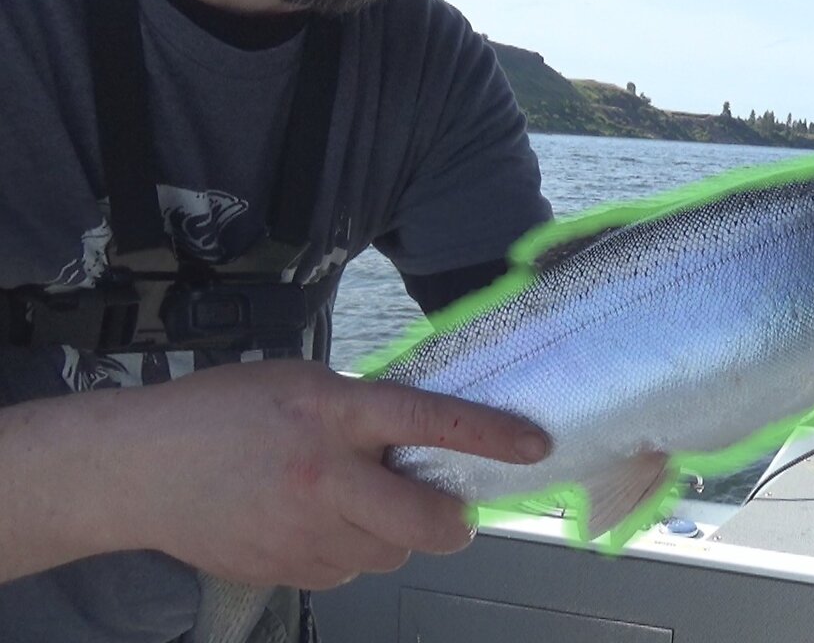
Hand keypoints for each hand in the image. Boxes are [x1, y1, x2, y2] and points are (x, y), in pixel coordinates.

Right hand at [112, 361, 548, 588]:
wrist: (138, 469)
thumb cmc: (219, 412)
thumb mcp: (300, 382)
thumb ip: (360, 408)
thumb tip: (418, 437)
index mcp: (332, 412)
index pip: (428, 420)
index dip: (489, 434)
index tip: (534, 447)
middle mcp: (327, 475)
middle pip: (426, 522)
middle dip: (452, 522)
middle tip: (450, 509)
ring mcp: (305, 531)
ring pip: (391, 554)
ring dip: (394, 535)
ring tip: (355, 502)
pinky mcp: (286, 570)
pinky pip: (349, 572)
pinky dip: (351, 553)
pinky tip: (318, 523)